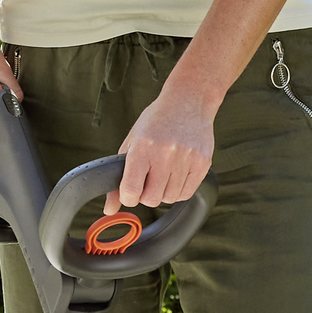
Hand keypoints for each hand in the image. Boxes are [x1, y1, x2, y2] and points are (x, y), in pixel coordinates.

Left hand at [115, 79, 217, 207]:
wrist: (188, 102)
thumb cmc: (156, 121)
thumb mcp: (131, 144)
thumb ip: (118, 178)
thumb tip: (109, 210)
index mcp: (142, 148)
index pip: (131, 191)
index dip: (128, 197)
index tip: (130, 191)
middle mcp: (165, 154)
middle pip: (151, 199)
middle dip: (146, 194)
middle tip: (148, 178)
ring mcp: (186, 159)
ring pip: (169, 198)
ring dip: (163, 191)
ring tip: (163, 172)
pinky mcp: (202, 164)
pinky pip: (186, 194)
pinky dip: (178, 190)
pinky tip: (176, 173)